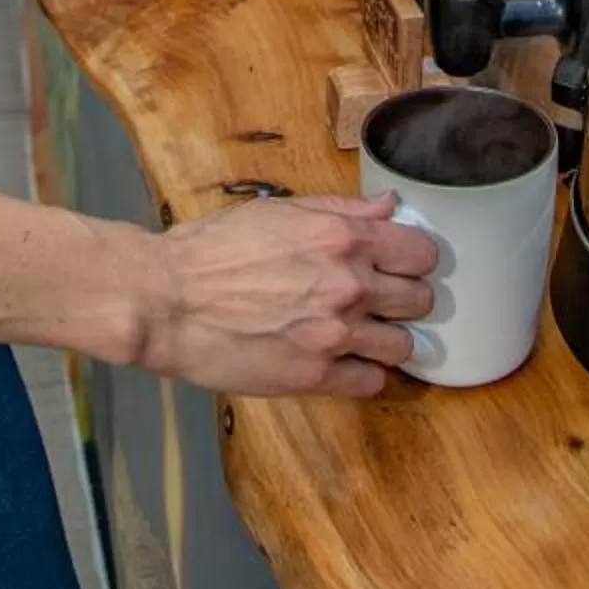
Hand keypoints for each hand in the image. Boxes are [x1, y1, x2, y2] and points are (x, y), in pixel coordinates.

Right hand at [139, 193, 436, 395]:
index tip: (399, 264)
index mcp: (341, 237)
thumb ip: (340, 209)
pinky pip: (372, 382)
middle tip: (381, 301)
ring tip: (362, 335)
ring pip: (404, 346)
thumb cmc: (212, 249)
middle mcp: (348, 285)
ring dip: (387, 340)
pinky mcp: (316, 377)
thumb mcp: (277, 211)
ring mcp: (335, 335)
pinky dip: (363, 373)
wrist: (167, 301)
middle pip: (421, 300)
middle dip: (404, 298)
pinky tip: (343, 362)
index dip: (413, 258)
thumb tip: (389, 206)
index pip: (421, 251)